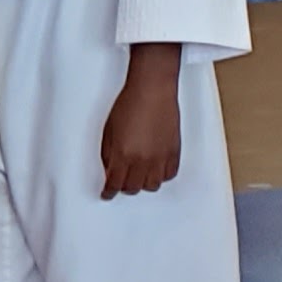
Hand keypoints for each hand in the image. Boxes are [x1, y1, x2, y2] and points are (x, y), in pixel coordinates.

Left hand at [100, 44, 183, 197]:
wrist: (152, 89)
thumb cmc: (130, 103)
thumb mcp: (108, 130)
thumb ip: (108, 154)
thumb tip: (110, 169)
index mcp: (123, 154)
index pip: (114, 184)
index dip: (109, 192)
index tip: (107, 193)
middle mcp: (143, 159)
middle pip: (133, 188)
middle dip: (125, 187)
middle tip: (121, 182)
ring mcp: (160, 156)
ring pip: (152, 185)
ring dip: (144, 183)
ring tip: (139, 176)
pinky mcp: (174, 150)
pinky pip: (169, 174)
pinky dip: (162, 175)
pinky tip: (156, 169)